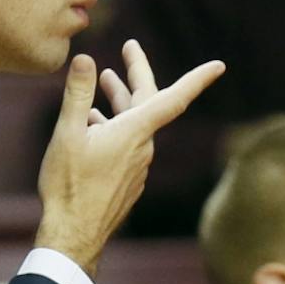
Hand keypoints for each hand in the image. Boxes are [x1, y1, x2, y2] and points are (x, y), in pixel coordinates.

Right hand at [35, 41, 223, 274]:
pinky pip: (127, 145)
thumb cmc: (69, 186)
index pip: (174, 98)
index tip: (218, 66)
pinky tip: (93, 124)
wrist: (73, 235)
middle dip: (137, 74)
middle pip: (148, 102)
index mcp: (135, 132)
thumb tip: (84, 58)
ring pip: (134, 123)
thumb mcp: (66, 134)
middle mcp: (143, 148)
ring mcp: (137, 166)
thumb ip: (77, 94)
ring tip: (104, 82)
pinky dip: (113, 126)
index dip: (197, 79)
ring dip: (120, 101)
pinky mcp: (128, 181)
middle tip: (128, 48)